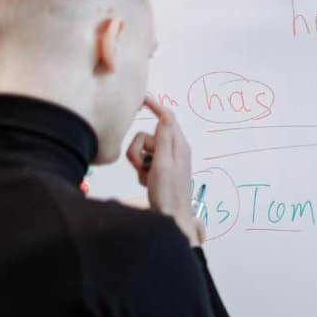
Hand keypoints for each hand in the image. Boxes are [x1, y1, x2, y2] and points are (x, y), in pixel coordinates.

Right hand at [126, 96, 200, 245]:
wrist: (170, 218)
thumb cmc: (168, 193)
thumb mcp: (163, 164)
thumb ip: (163, 139)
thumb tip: (166, 115)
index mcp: (179, 146)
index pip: (167, 117)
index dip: (155, 106)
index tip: (141, 98)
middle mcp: (175, 150)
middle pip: (147, 135)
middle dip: (138, 149)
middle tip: (141, 166)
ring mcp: (167, 160)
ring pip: (143, 149)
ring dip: (139, 162)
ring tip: (145, 176)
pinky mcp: (160, 170)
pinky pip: (144, 161)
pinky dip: (141, 170)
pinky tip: (147, 182)